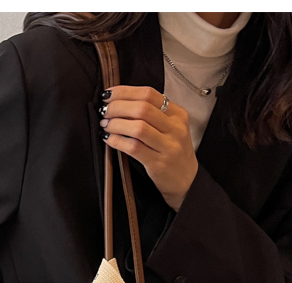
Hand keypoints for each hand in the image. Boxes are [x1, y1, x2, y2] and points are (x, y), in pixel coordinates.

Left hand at [99, 86, 197, 210]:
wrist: (187, 181)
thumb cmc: (172, 152)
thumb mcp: (170, 128)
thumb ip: (152, 114)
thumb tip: (120, 101)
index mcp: (178, 114)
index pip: (149, 94)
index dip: (125, 92)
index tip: (108, 94)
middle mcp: (175, 128)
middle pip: (142, 108)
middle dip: (117, 106)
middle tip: (104, 110)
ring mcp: (168, 146)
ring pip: (138, 127)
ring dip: (116, 123)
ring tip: (105, 124)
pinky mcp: (158, 163)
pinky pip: (134, 148)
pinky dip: (117, 141)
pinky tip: (109, 138)